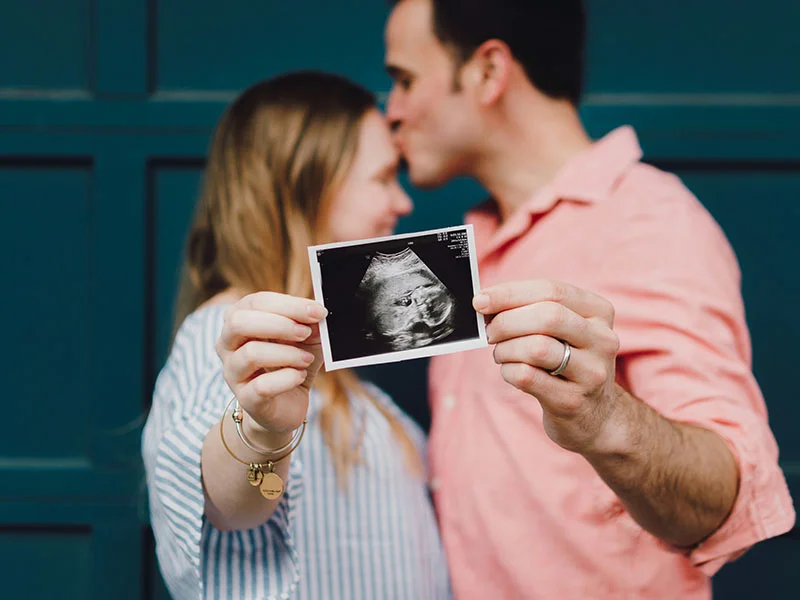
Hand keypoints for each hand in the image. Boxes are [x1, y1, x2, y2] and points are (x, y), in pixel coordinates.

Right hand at [216, 292, 327, 435]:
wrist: (288, 404)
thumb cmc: (292, 362)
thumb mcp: (306, 338)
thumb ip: (309, 322)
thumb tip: (318, 311)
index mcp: (239, 320)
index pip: (256, 302)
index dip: (288, 305)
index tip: (317, 312)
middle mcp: (227, 344)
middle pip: (239, 322)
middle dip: (279, 324)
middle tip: (305, 332)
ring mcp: (232, 372)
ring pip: (251, 354)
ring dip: (287, 353)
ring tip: (306, 359)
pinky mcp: (245, 399)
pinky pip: (262, 386)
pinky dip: (287, 378)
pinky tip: (299, 376)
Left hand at [474, 279, 621, 454]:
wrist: (595, 416)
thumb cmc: (567, 362)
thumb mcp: (563, 331)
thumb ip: (531, 310)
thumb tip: (485, 301)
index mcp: (599, 312)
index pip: (551, 291)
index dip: (510, 293)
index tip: (481, 300)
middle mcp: (602, 340)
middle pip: (547, 317)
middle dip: (507, 322)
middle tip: (490, 332)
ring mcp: (591, 373)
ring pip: (536, 348)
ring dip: (506, 349)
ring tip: (501, 354)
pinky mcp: (572, 400)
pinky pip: (527, 377)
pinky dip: (508, 371)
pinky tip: (510, 371)